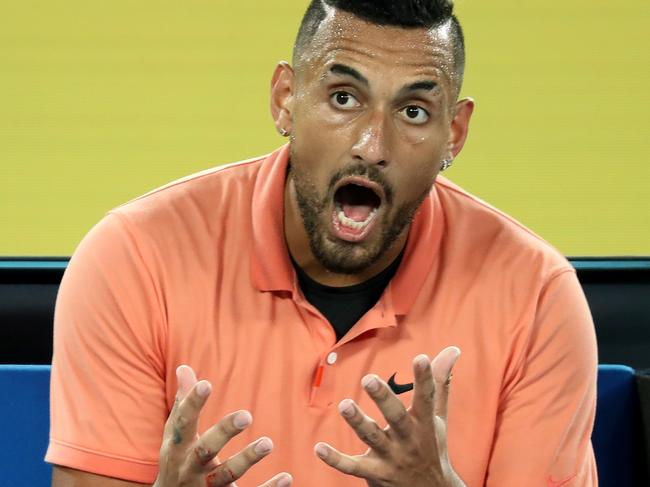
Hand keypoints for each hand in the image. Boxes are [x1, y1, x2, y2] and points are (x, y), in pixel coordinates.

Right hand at [153, 365, 291, 486]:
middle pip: (205, 450)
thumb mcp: (175, 436)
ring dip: (247, 459)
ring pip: (227, 475)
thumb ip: (182, 404)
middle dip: (223, 433)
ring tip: (268, 443)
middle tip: (246, 415)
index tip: (206, 383)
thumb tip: (184, 367)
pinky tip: (286, 477)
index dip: (193, 403)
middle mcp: (190, 468)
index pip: (183, 423)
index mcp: (178, 447)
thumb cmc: (177, 461)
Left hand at [314, 347, 464, 486]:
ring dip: (358, 422)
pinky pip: (352, 467)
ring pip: (372, 438)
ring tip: (345, 405)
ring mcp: (391, 458)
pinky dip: (335, 459)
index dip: (424, 378)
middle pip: (396, 417)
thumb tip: (453, 349)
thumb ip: (440, 383)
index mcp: (424, 423)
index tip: (421, 358)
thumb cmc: (431, 447)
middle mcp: (408, 439)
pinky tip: (319, 448)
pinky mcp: (375, 473)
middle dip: (383, 398)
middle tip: (368, 378)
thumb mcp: (438, 417)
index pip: (426, 397)